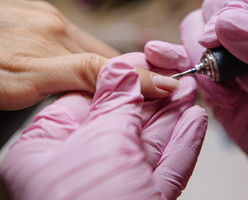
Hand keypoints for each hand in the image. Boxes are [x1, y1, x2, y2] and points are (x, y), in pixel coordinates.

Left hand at [0, 0, 177, 109]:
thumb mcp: (18, 81)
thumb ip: (71, 77)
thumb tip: (113, 81)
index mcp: (55, 37)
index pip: (110, 64)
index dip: (140, 78)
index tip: (167, 88)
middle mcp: (51, 22)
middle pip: (98, 53)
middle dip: (120, 73)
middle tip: (140, 91)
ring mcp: (36, 14)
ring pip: (78, 44)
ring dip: (97, 64)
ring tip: (109, 83)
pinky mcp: (20, 12)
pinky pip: (58, 35)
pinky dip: (71, 52)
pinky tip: (64, 62)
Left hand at [1, 56, 206, 199]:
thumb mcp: (101, 141)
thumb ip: (115, 102)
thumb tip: (121, 69)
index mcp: (50, 150)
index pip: (87, 100)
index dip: (118, 77)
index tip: (143, 61)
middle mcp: (82, 165)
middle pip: (124, 120)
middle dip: (155, 96)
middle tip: (175, 75)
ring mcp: (116, 183)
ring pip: (150, 142)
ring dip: (175, 115)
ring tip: (191, 91)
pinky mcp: (143, 198)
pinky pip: (168, 167)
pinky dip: (184, 144)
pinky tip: (196, 121)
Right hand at [180, 0, 247, 199]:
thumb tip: (222, 25)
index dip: (237, 3)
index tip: (224, 34)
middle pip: (216, 7)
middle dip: (220, 45)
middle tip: (246, 79)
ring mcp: (230, 52)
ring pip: (194, 31)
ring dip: (203, 63)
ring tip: (231, 94)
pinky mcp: (212, 75)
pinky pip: (182, 59)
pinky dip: (176, 65)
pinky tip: (186, 77)